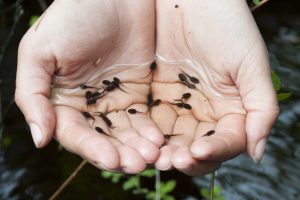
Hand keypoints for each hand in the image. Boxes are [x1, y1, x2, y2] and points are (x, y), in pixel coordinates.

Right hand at [15, 0, 162, 172]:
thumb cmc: (73, 16)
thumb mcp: (40, 51)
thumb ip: (33, 95)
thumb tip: (39, 139)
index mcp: (63, 101)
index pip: (76, 134)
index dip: (92, 149)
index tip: (110, 159)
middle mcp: (89, 106)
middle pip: (104, 140)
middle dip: (120, 154)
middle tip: (138, 163)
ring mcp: (115, 100)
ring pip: (126, 134)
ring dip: (138, 148)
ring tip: (152, 155)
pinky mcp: (138, 92)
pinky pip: (145, 118)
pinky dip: (151, 131)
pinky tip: (159, 140)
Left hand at [154, 0, 278, 174]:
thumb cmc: (226, 25)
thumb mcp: (250, 64)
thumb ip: (260, 109)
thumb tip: (257, 153)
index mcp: (231, 107)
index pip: (226, 141)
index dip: (215, 150)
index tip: (198, 152)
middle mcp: (206, 110)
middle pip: (198, 147)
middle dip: (186, 157)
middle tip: (171, 161)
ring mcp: (181, 104)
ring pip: (173, 138)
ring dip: (165, 151)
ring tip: (154, 157)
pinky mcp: (158, 95)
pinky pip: (153, 121)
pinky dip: (148, 134)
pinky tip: (141, 140)